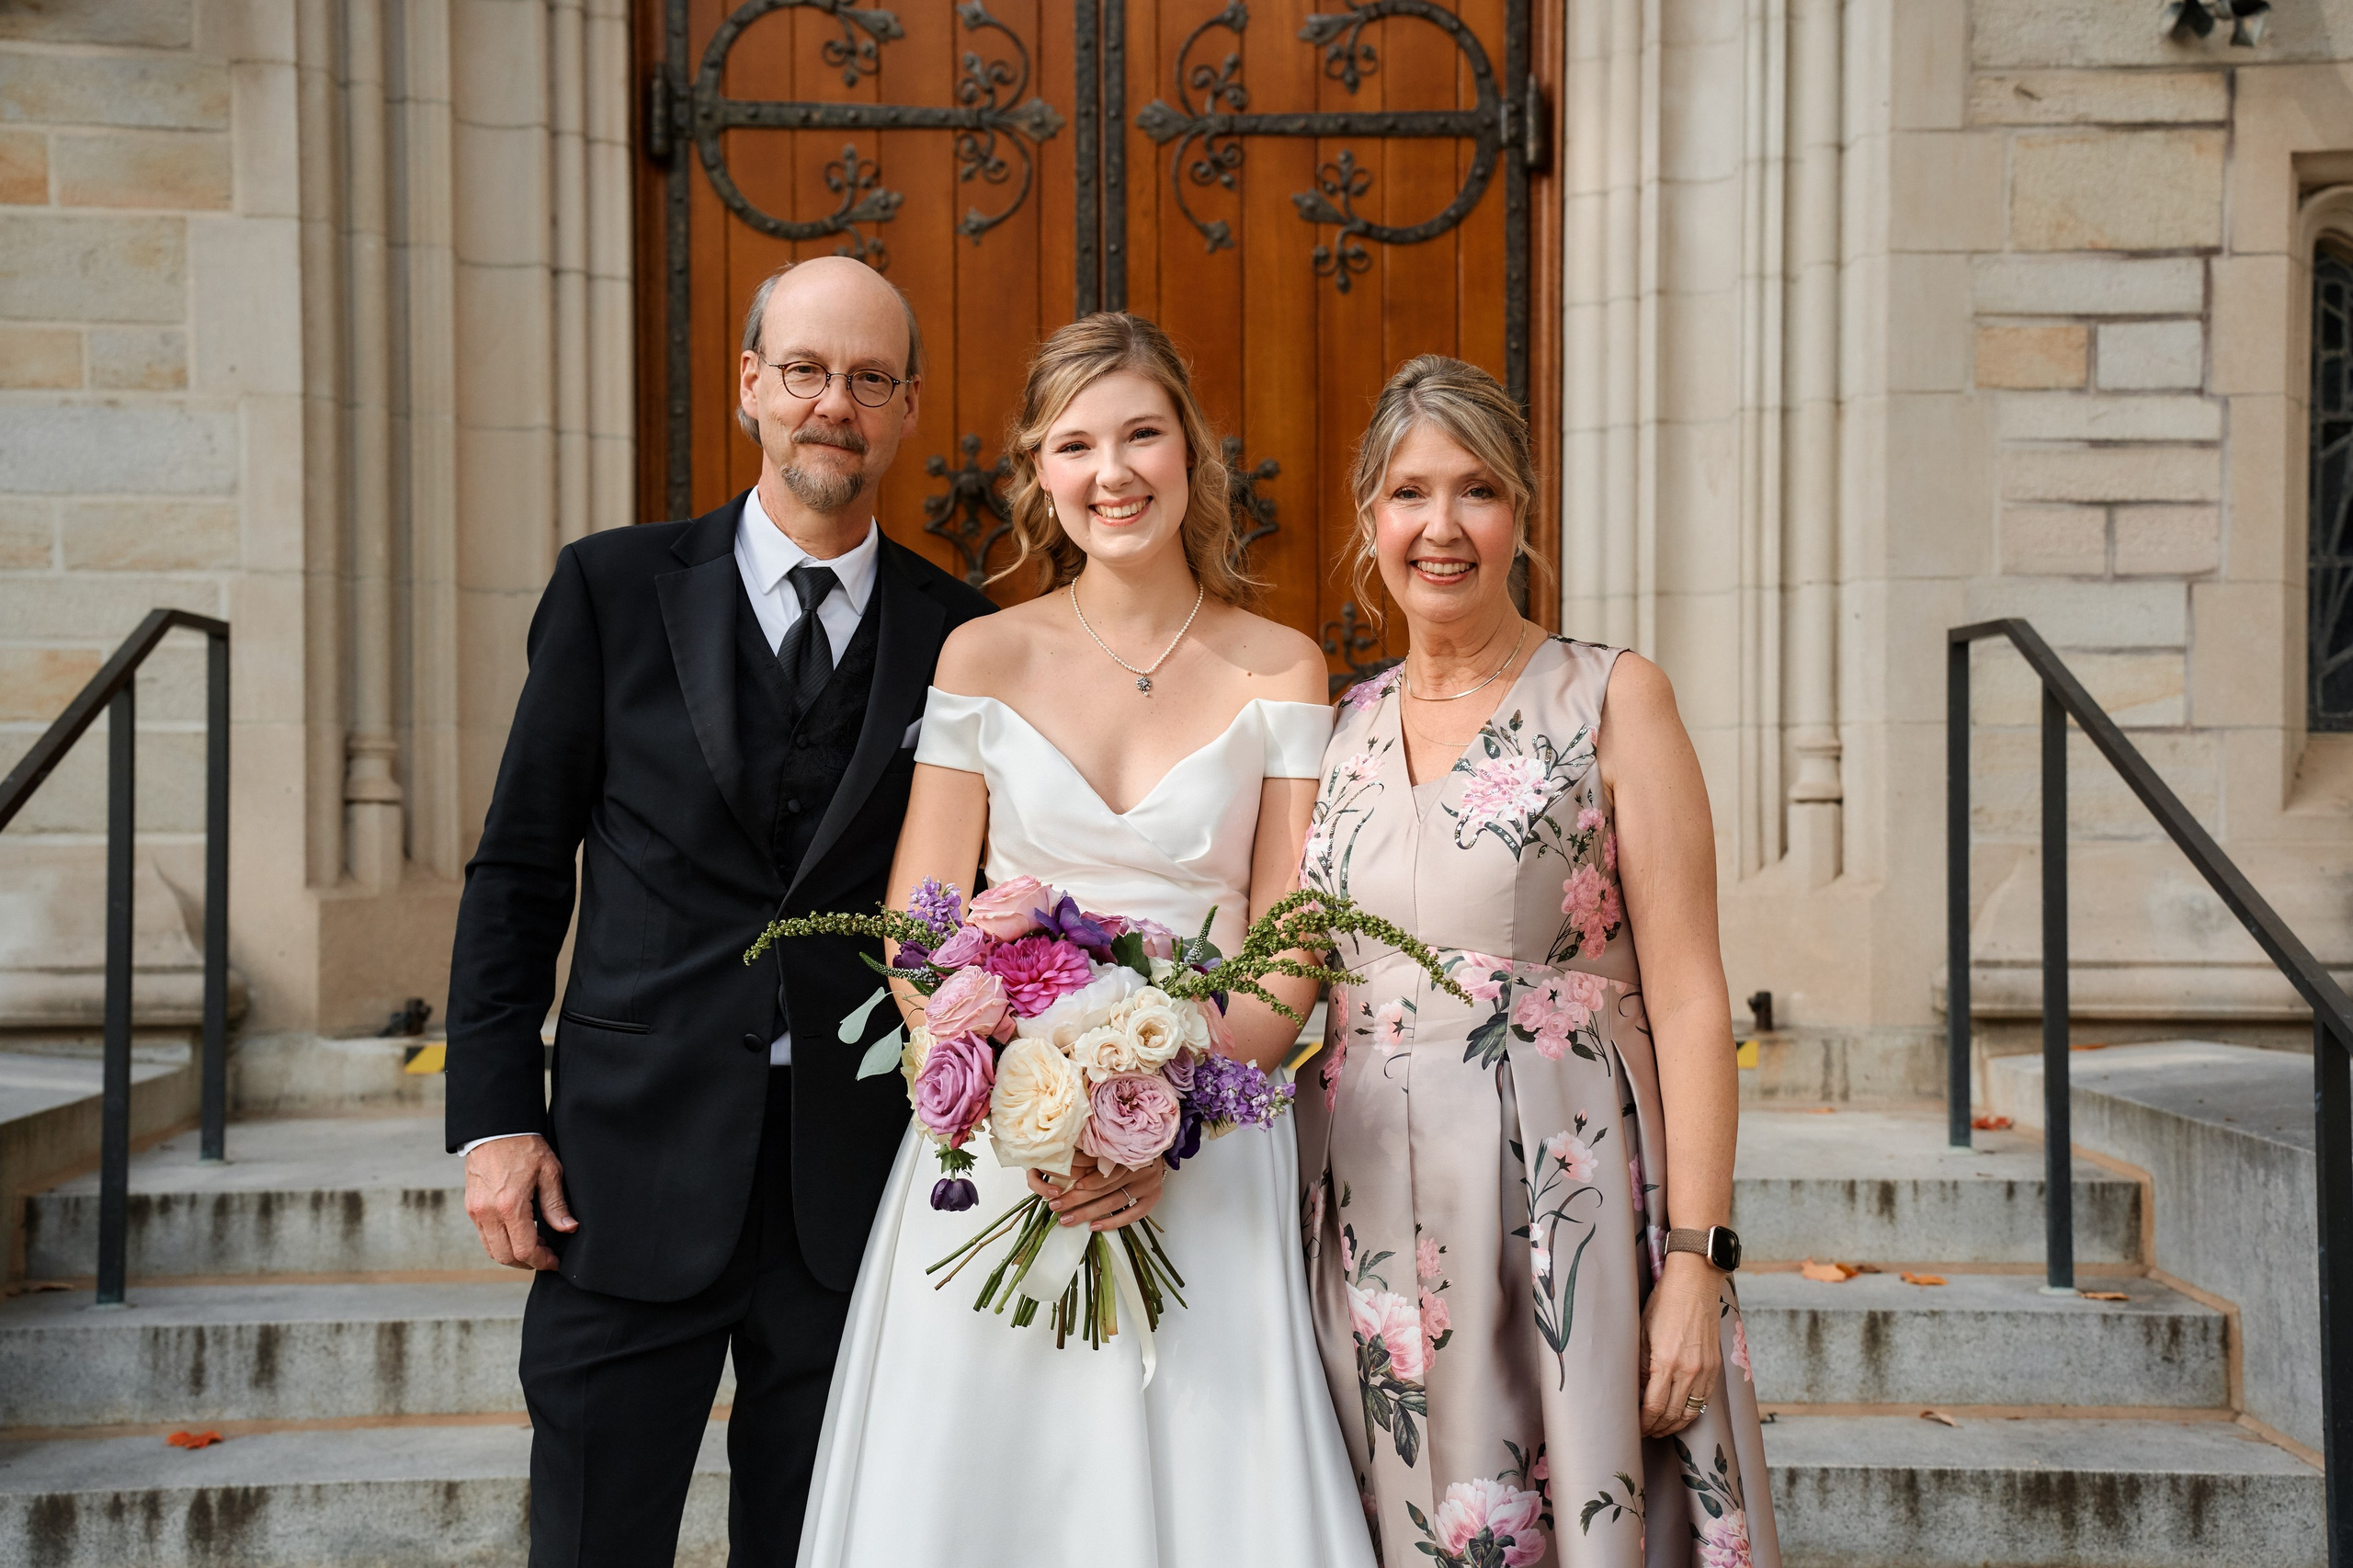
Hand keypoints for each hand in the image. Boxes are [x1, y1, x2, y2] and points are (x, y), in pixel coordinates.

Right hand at [463, 1135, 575, 1269]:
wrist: (495, 1128)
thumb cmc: (524, 1146)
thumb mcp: (549, 1172)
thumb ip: (556, 1205)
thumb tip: (568, 1228)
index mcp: (510, 1206)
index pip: (524, 1250)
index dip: (541, 1262)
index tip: (554, 1262)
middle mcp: (488, 1213)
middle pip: (505, 1256)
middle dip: (527, 1263)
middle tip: (545, 1255)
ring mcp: (476, 1212)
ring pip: (492, 1250)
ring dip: (512, 1255)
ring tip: (534, 1244)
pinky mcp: (471, 1207)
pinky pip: (484, 1236)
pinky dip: (500, 1243)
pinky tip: (517, 1232)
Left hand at [1027, 1155, 1165, 1230]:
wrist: (1159, 1146)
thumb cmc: (1128, 1145)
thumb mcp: (1112, 1143)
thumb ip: (1094, 1151)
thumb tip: (1064, 1160)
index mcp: (1126, 1151)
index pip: (1104, 1169)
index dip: (1086, 1180)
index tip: (1064, 1188)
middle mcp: (1138, 1167)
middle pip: (1105, 1187)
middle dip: (1077, 1199)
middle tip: (1056, 1207)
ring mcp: (1147, 1183)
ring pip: (1115, 1201)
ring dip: (1089, 1213)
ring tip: (1068, 1219)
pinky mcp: (1154, 1196)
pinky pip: (1134, 1214)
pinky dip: (1114, 1221)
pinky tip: (1095, 1226)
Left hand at [1639, 1252, 1725, 1436]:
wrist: (1695, 1284)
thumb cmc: (1664, 1303)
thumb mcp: (1642, 1333)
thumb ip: (1639, 1365)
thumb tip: (1635, 1390)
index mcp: (1666, 1362)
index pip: (1654, 1406)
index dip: (1644, 1422)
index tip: (1635, 1427)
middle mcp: (1689, 1370)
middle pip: (1673, 1414)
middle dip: (1657, 1427)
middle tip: (1645, 1432)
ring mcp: (1705, 1370)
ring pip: (1692, 1412)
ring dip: (1675, 1425)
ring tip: (1661, 1428)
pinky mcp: (1715, 1366)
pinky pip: (1705, 1399)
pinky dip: (1693, 1412)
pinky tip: (1681, 1414)